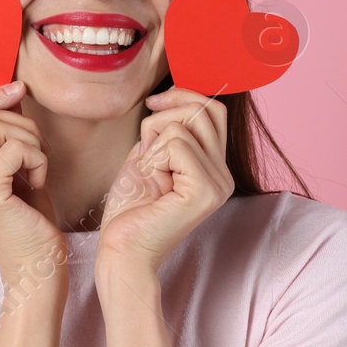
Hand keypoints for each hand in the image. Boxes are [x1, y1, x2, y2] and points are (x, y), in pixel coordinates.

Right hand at [0, 80, 66, 283]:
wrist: (34, 270)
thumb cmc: (27, 222)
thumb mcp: (10, 171)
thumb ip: (3, 136)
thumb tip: (11, 91)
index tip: (17, 92)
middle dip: (20, 123)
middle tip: (39, 150)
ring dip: (30, 140)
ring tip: (38, 167)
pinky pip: (15, 148)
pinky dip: (37, 158)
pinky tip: (40, 181)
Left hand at [96, 88, 234, 279]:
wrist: (122, 250)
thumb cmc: (130, 209)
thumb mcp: (150, 156)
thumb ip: (168, 130)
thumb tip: (175, 95)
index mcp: (216, 168)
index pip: (213, 111)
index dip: (182, 96)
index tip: (152, 105)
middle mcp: (225, 176)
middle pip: (204, 110)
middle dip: (165, 115)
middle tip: (144, 144)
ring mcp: (219, 184)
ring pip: (185, 125)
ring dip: (153, 144)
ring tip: (149, 175)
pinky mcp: (205, 191)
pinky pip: (177, 144)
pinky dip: (153, 158)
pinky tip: (151, 183)